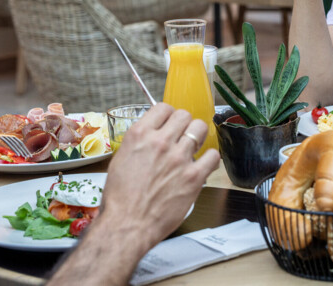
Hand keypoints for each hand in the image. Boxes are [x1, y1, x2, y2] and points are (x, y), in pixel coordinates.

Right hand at [98, 103, 219, 252]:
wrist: (127, 224)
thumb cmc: (120, 198)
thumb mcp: (121, 160)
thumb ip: (139, 144)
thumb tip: (151, 137)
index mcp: (139, 135)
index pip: (163, 108)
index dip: (168, 115)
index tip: (169, 123)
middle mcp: (160, 142)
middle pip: (184, 115)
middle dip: (184, 124)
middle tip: (182, 135)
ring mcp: (178, 158)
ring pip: (199, 128)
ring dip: (197, 136)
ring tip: (193, 147)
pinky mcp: (193, 176)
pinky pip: (212, 155)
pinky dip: (210, 158)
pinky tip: (203, 164)